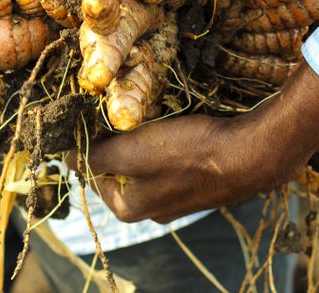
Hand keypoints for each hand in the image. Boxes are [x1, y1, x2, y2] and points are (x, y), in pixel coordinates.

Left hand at [73, 61, 318, 222]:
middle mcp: (150, 209)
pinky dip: (167, 140)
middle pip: (117, 166)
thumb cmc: (189, 153)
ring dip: (142, 137)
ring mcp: (176, 198)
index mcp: (128, 207)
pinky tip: (175, 123)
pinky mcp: (199, 182)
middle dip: (116, 137)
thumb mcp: (132, 153)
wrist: (253, 154)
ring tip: (149, 112)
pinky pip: (170, 158)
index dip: (88, 139)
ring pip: (145, 161)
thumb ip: (96, 156)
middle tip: (120, 108)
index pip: (90, 169)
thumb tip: (66, 154)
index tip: (92, 112)